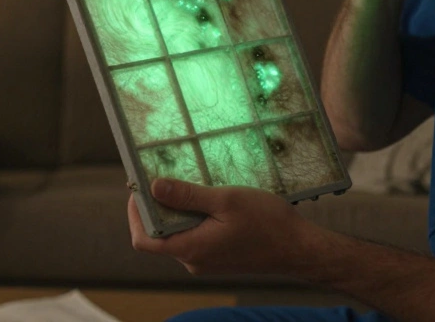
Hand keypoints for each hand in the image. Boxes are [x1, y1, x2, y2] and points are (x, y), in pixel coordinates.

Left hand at [127, 179, 317, 276]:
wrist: (299, 248)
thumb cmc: (267, 223)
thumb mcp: (226, 200)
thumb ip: (188, 195)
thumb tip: (154, 187)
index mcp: (190, 249)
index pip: (143, 238)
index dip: (135, 212)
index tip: (140, 185)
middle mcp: (193, 260)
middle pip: (159, 234)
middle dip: (156, 205)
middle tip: (163, 174)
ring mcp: (205, 260)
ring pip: (177, 233)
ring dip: (177, 209)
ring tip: (189, 182)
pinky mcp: (217, 256)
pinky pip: (194, 236)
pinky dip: (193, 216)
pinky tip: (207, 197)